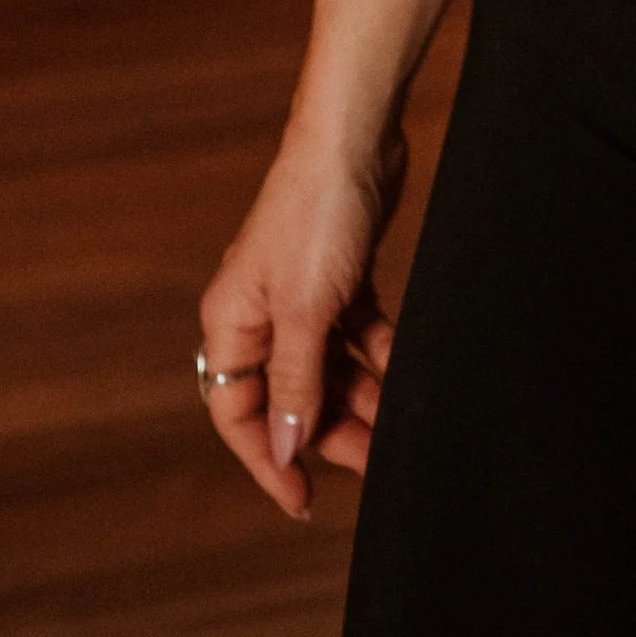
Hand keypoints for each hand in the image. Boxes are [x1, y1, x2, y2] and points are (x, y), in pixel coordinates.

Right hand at [196, 122, 407, 520]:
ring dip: (361, 397)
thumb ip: (297, 383)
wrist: (357, 136)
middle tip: (376, 460)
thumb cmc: (316, 214)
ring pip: (328, 369)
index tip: (303, 499)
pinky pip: (356, 336)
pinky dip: (377, 355)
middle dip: (330, 431)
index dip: (269, 460)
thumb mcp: (306, 311)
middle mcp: (261, 315)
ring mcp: (303, 295)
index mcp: (232, 324)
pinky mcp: (341, 277)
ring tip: (398, 424)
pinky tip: (403, 368)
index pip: (239, 414)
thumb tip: (285, 448)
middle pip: (291, 396)